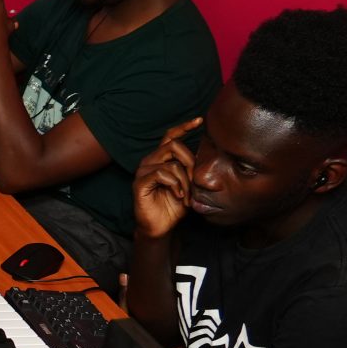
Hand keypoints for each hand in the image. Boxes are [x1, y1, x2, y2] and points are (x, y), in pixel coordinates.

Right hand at [130, 118, 201, 242]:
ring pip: (170, 163)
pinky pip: (161, 174)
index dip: (184, 126)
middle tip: (195, 180)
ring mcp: (143, 172)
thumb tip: (206, 157)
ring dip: (184, 180)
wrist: (161, 227)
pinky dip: (175, 185)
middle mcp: (150, 161)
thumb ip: (193, 170)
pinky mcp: (139, 183)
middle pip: (173, 146)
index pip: (171, 136)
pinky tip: (179, 195)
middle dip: (190, 163)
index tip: (199, 120)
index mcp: (161, 158)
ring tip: (187, 194)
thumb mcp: (189, 184)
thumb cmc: (175, 206)